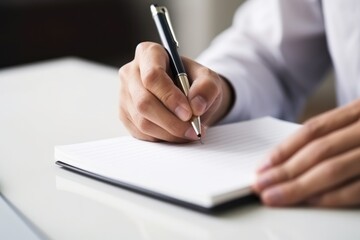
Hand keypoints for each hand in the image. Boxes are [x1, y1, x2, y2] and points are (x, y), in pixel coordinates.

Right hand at [118, 42, 232, 141]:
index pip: (152, 77)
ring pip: (142, 121)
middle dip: (171, 121)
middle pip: (144, 102)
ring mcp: (125, 95)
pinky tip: (176, 134)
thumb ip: (207, 88)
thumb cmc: (195, 83)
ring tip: (189, 133)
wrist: (189, 96)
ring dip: (169, 133)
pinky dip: (161, 138)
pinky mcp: (125, 115)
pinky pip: (140, 133)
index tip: (188, 113)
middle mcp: (131, 72)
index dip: (170, 97)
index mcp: (149, 53)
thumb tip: (196, 106)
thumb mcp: (209, 79)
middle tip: (192, 130)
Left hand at [253, 99, 359, 207]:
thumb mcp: (358, 120)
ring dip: (299, 186)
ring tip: (275, 196)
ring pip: (333, 169)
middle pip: (318, 151)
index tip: (261, 167)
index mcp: (358, 111)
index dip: (283, 150)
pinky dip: (331, 197)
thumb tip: (286, 159)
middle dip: (284, 171)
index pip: (312, 130)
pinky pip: (357, 189)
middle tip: (260, 185)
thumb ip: (331, 133)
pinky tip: (309, 202)